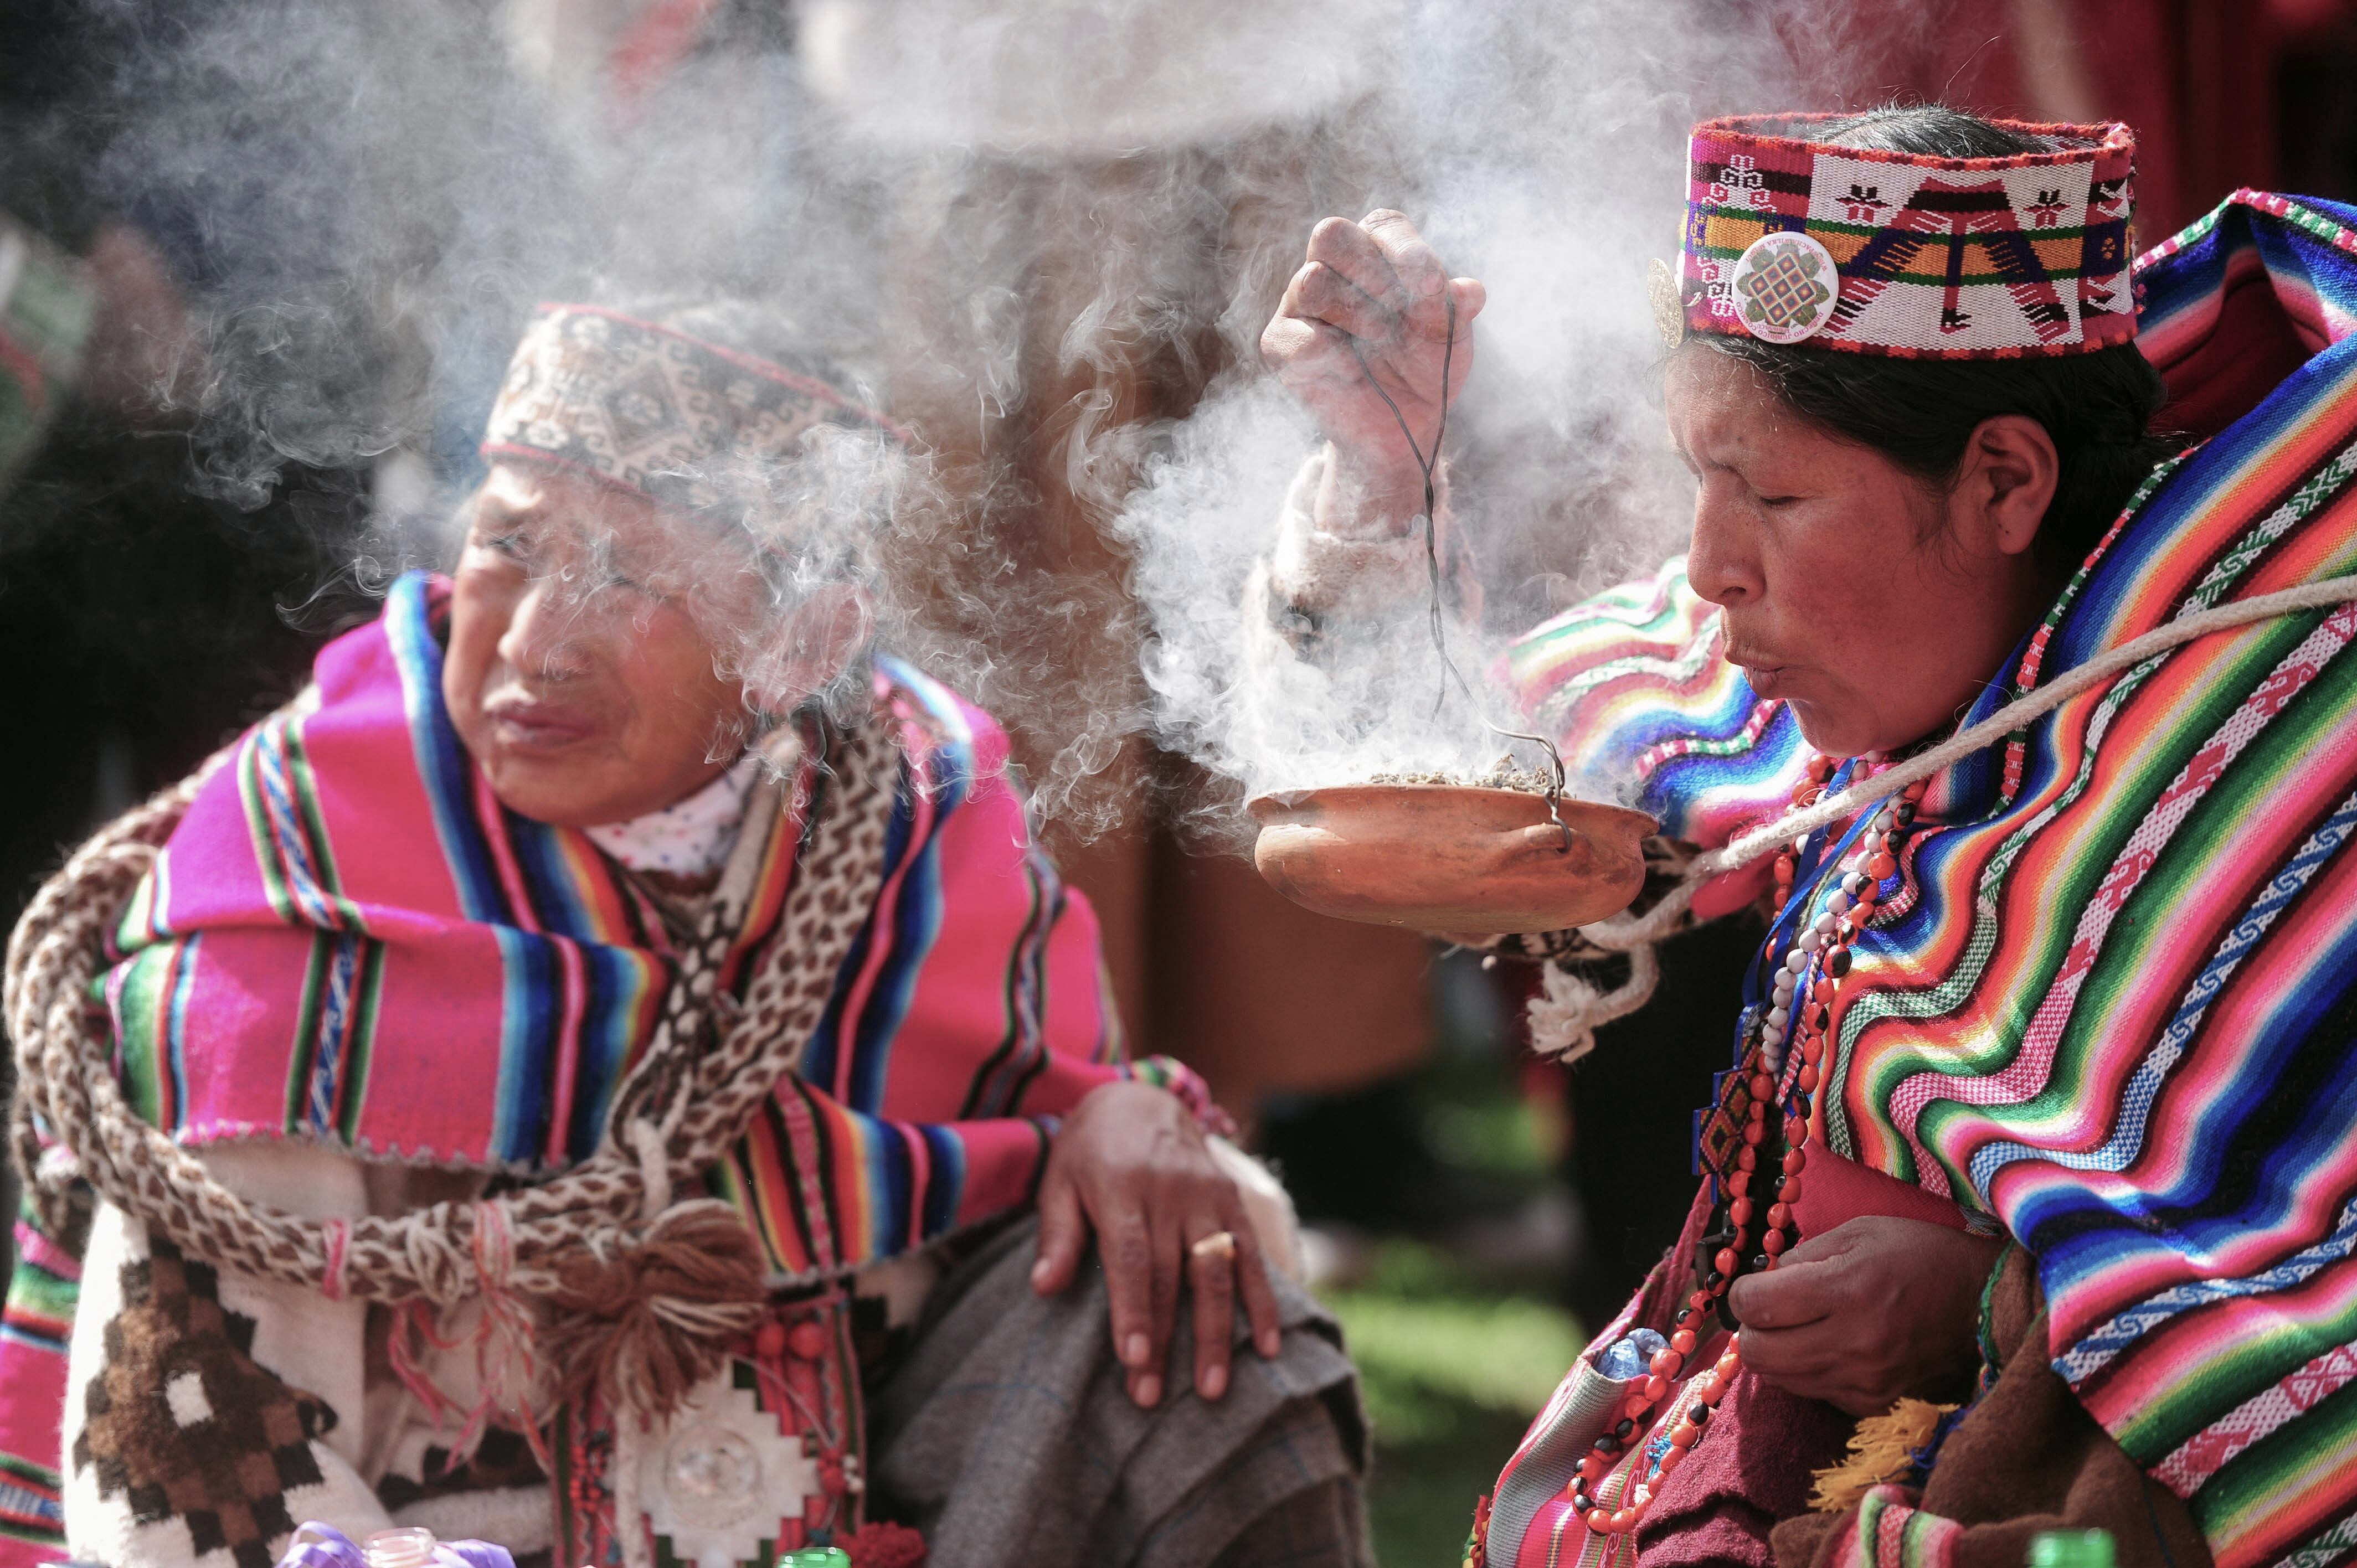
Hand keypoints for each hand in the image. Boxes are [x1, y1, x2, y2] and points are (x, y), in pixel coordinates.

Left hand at [1030, 1080, 1282, 1407]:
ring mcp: (1207, 1194)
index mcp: (1122, 1185)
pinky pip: (1251, 1254)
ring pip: (1217, 1271)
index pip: (1132, 1257)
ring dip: (1218, 1333)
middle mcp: (1170, 1190)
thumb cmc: (1088, 1152)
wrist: (1139, 1098)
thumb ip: (1056, 1234)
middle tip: (1153, 1396)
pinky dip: (1262, 1301)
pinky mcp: (1233, 1199)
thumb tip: (1044, 1287)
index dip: (1134, 1310)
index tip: (1134, 1360)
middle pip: (1172, 1275)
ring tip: (1213, 1388)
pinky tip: (1268, 1346)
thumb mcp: (1058, 1181)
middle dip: (1166, 1340)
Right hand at [1259, 210, 1486, 535]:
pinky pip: (1292, 337)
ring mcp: (1301, 304)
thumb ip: (1456, 310)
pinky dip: (1327, 353)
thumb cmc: (1424, 368)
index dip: (1404, 248)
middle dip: (1370, 270)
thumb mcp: (1449, 339)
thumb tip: (1472, 291)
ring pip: (1310, 282)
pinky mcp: (1281, 344)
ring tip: (1380, 342)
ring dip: (1355, 315)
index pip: (1382, 225)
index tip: (1431, 286)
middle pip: (1331, 235)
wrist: (1403, 425)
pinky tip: (1353, 371)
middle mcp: (1333, 269)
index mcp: (1376, 253)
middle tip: (1397, 312)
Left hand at [1726, 1216, 2005, 1415]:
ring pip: (1780, 1379)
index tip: (1754, 1285)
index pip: (1756, 1306)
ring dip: (1777, 1353)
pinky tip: (1830, 1348)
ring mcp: (1864, 1380)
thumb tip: (1761, 1281)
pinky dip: (1808, 1372)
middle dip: (1752, 1330)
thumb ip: (1802, 1256)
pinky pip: (1813, 1393)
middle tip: (1768, 1311)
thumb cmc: (1917, 1255)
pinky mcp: (1874, 1404)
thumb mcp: (1857, 1232)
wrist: (1982, 1302)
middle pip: (1758, 1354)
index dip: (1742, 1293)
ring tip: (1800, 1327)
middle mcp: (1852, 1342)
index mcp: (1846, 1290)